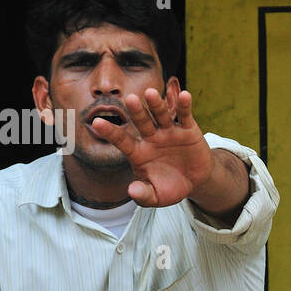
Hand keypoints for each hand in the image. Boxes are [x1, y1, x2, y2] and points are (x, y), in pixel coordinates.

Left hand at [90, 87, 211, 207]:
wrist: (194, 182)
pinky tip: (184, 95)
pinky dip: (184, 106)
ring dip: (156, 104)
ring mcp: (169, 132)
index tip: (96, 123)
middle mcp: (151, 138)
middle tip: (129, 99)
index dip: (110, 132)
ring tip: (151, 93)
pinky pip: (184, 116)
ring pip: (161, 115)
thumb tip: (132, 191)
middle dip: (136, 112)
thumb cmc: (170, 187)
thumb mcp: (156, 197)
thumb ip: (143, 195)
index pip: (122, 141)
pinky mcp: (187, 130)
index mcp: (138, 152)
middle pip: (142, 122)